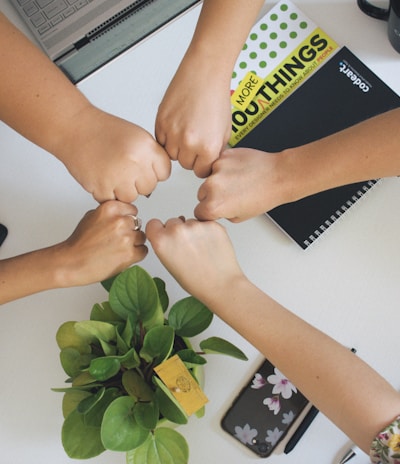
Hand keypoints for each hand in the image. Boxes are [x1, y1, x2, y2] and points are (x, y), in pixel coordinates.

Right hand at [58, 107, 170, 202]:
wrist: (75, 128)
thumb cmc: (104, 131)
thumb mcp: (137, 136)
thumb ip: (151, 156)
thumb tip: (159, 177)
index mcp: (146, 147)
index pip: (164, 173)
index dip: (153, 172)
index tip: (143, 167)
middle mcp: (134, 162)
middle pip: (149, 188)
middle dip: (138, 182)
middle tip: (123, 169)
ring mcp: (118, 176)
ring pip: (132, 197)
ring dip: (122, 190)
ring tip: (112, 172)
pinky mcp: (102, 187)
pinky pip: (113, 201)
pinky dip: (107, 193)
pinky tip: (102, 176)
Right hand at [58, 201, 147, 285]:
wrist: (71, 263)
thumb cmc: (79, 243)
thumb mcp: (91, 216)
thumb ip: (110, 213)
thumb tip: (123, 214)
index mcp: (111, 208)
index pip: (132, 210)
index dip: (127, 219)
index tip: (121, 227)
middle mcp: (120, 221)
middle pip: (138, 224)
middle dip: (130, 232)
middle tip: (117, 240)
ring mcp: (126, 238)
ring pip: (142, 237)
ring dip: (134, 244)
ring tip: (118, 249)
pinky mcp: (130, 254)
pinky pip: (143, 251)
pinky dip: (136, 255)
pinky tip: (122, 256)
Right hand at [146, 217, 242, 303]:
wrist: (221, 284)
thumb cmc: (196, 281)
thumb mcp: (169, 265)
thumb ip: (165, 245)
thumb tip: (168, 232)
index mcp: (162, 241)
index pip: (153, 224)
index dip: (159, 230)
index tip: (165, 235)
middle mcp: (176, 230)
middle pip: (172, 221)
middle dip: (177, 231)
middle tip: (187, 248)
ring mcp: (195, 225)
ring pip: (190, 222)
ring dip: (194, 231)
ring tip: (201, 250)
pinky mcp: (212, 224)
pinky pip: (205, 223)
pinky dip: (208, 231)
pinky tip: (211, 246)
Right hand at [155, 53, 231, 177]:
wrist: (204, 73)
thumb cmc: (216, 96)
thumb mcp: (225, 131)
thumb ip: (216, 151)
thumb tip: (208, 164)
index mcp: (208, 147)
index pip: (201, 171)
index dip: (202, 164)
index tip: (202, 158)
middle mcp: (189, 142)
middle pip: (185, 165)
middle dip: (190, 156)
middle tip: (195, 141)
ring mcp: (173, 133)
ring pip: (171, 155)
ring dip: (177, 148)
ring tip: (186, 132)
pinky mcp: (161, 122)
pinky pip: (161, 141)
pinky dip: (167, 137)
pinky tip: (177, 125)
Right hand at [194, 148, 290, 221]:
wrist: (278, 175)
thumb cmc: (264, 196)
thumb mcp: (239, 217)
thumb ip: (221, 213)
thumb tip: (214, 209)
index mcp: (214, 205)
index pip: (199, 212)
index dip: (208, 212)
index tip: (215, 210)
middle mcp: (212, 186)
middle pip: (201, 194)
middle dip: (212, 196)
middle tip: (230, 195)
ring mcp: (217, 169)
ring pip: (209, 178)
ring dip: (218, 180)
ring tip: (237, 182)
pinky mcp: (223, 156)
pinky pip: (218, 164)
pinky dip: (225, 168)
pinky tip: (238, 172)